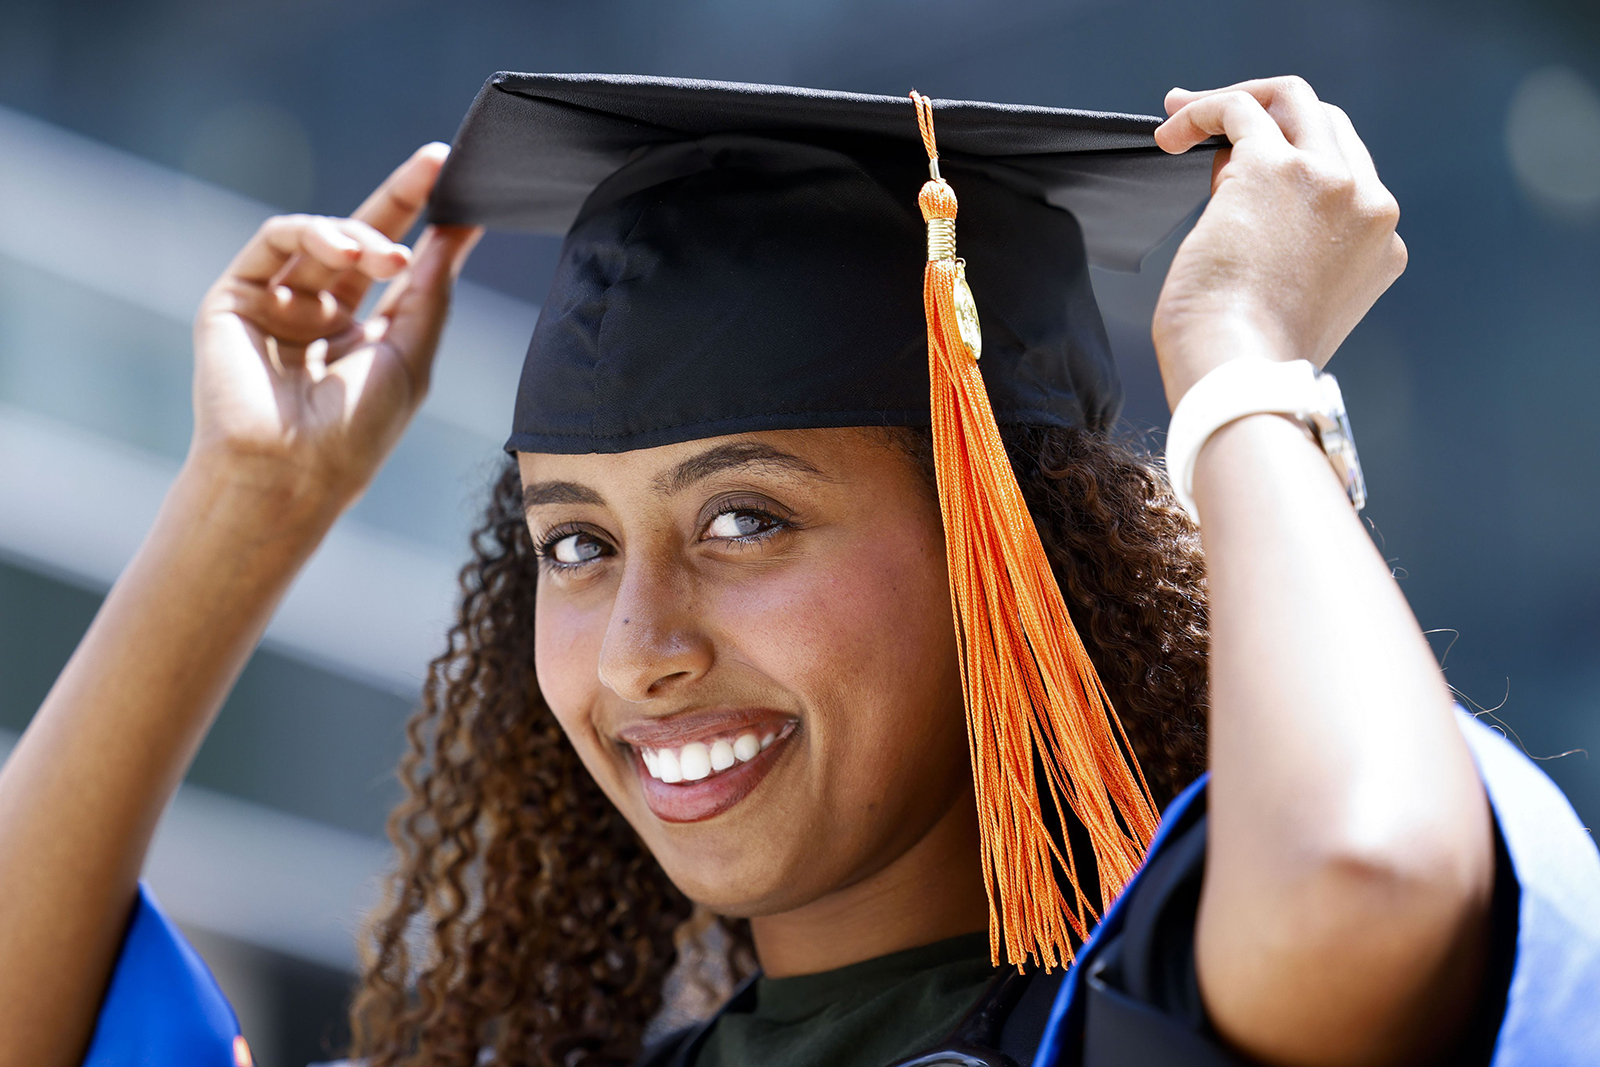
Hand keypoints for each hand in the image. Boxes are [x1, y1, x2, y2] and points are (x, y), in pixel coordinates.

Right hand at [191, 143, 480, 518]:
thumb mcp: (411, 356)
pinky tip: (346, 249)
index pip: (397, 267)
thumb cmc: (355, 434)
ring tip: (388, 255)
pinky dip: (313, 233)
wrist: (289, 473)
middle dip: (401, 197)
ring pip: (321, 239)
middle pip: (360, 238)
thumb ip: (431, 293)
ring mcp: (276, 304)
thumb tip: (456, 232)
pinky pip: (275, 242)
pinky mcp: (235, 297)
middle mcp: (318, 314)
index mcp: (362, 334)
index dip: (428, 226)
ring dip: (361, 234)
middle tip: (436, 164)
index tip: (463, 189)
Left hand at [1151, 77, 1406, 409]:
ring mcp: (1326, 181)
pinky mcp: (1273, 168)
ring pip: (1290, 99)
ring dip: (1232, 101)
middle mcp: (1366, 206)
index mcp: (1379, 245)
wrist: (1239, 374)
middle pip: (1325, 123)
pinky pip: (1237, 109)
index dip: (1288, 163)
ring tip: (1180, 119)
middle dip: (1265, 114)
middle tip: (1209, 122)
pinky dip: (1201, 110)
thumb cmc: (1245, 360)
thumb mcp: (1291, 304)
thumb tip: (1237, 201)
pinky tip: (1169, 133)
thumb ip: (1289, 251)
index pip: (1344, 174)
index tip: (1236, 172)